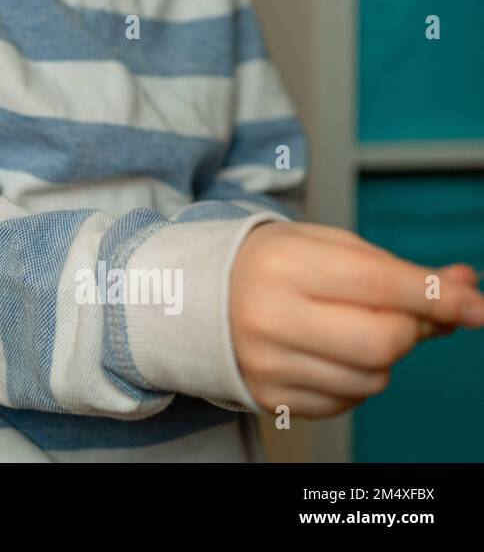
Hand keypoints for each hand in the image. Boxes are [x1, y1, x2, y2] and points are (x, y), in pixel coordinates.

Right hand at [229, 221, 483, 417]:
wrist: (194, 298)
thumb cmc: (271, 265)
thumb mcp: (325, 247)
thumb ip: (394, 269)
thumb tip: (466, 290)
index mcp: (284, 266)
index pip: (380, 287)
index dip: (437, 297)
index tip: (477, 305)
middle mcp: (270, 317)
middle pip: (383, 343)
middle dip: (411, 330)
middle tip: (405, 315)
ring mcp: (267, 364)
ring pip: (372, 379)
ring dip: (383, 357)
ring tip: (352, 329)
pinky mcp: (270, 398)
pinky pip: (346, 402)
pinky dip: (355, 379)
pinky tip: (329, 353)